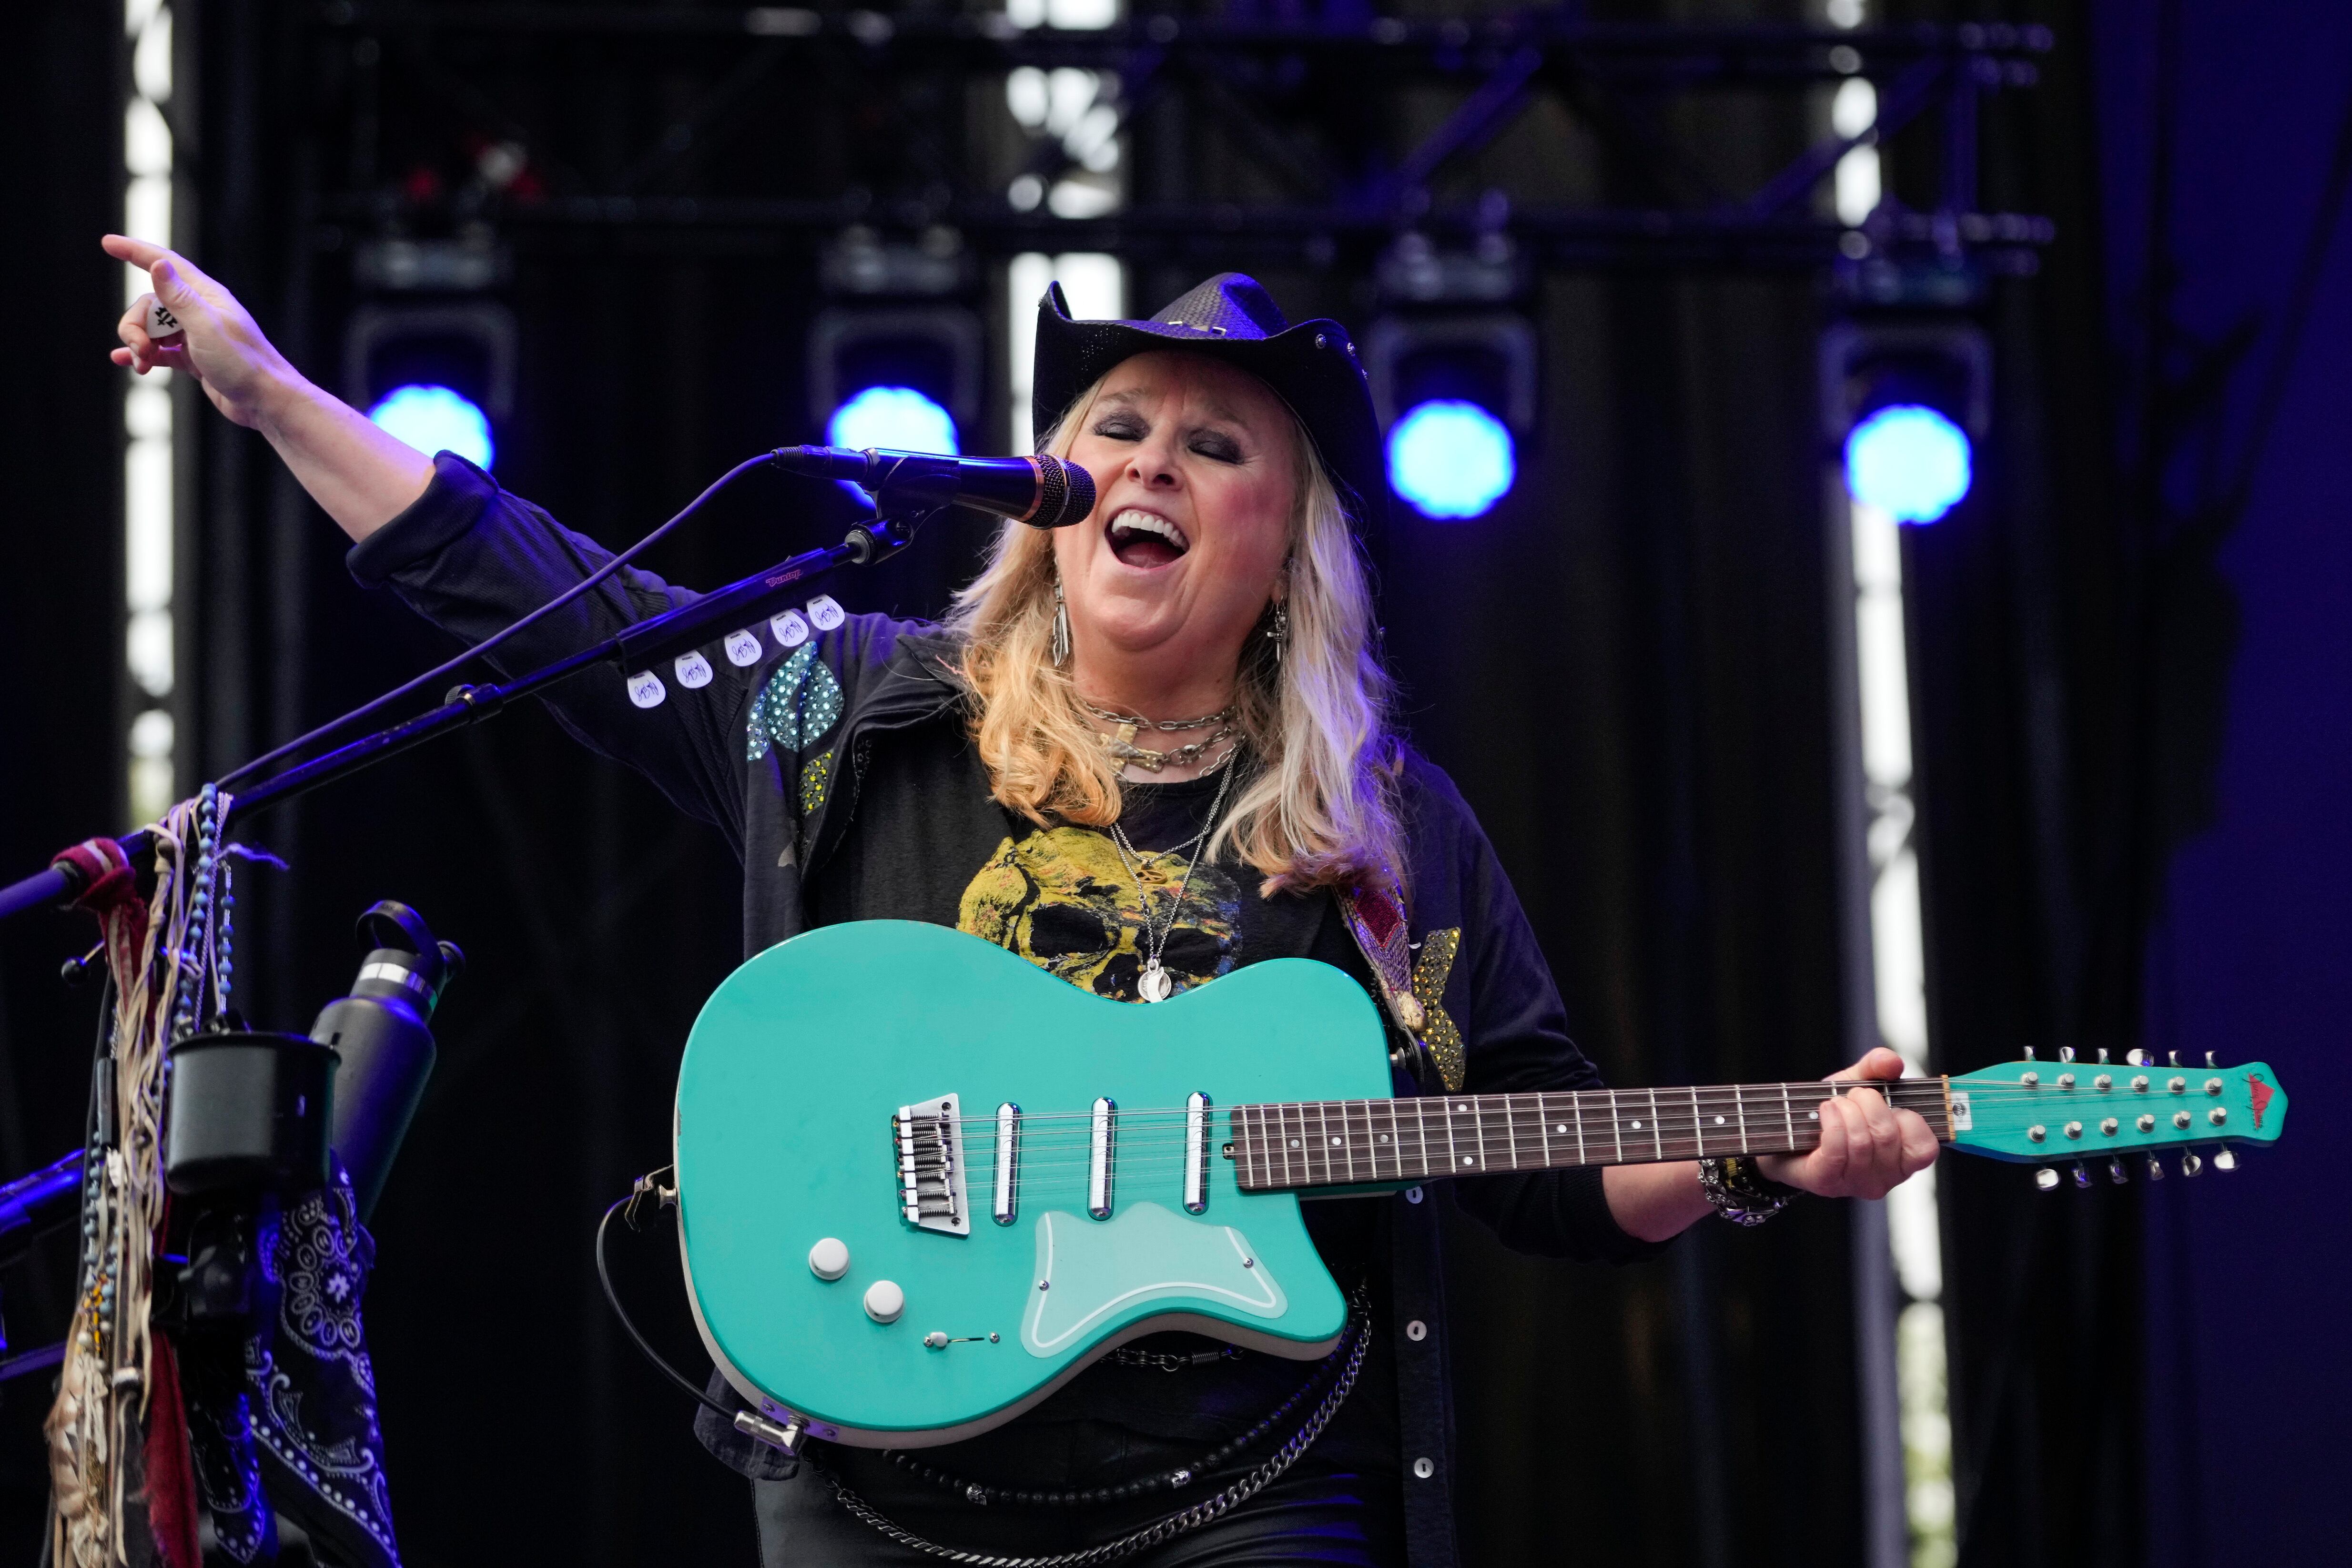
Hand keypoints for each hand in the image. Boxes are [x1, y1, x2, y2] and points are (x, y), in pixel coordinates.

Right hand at [104, 235, 433, 539]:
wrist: (266, 403)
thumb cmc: (243, 364)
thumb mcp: (206, 327)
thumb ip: (179, 298)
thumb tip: (158, 263)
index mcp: (206, 296)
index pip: (165, 264)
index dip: (135, 251)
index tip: (108, 242)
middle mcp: (200, 312)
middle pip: (150, 304)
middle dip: (135, 324)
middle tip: (140, 349)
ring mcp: (197, 335)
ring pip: (153, 329)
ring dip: (139, 344)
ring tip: (142, 365)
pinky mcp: (195, 358)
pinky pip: (161, 351)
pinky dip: (144, 356)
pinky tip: (130, 364)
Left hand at [1755, 1046, 1937, 1199]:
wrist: (1789, 1132)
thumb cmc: (1832, 1113)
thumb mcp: (1857, 1083)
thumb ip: (1877, 1068)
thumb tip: (1892, 1061)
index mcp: (1903, 1157)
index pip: (1924, 1148)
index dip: (1908, 1118)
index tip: (1888, 1102)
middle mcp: (1885, 1177)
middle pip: (1887, 1136)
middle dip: (1867, 1103)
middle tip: (1851, 1096)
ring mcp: (1856, 1184)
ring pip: (1862, 1142)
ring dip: (1846, 1112)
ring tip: (1834, 1103)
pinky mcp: (1827, 1183)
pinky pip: (1837, 1152)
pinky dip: (1831, 1124)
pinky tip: (1825, 1111)